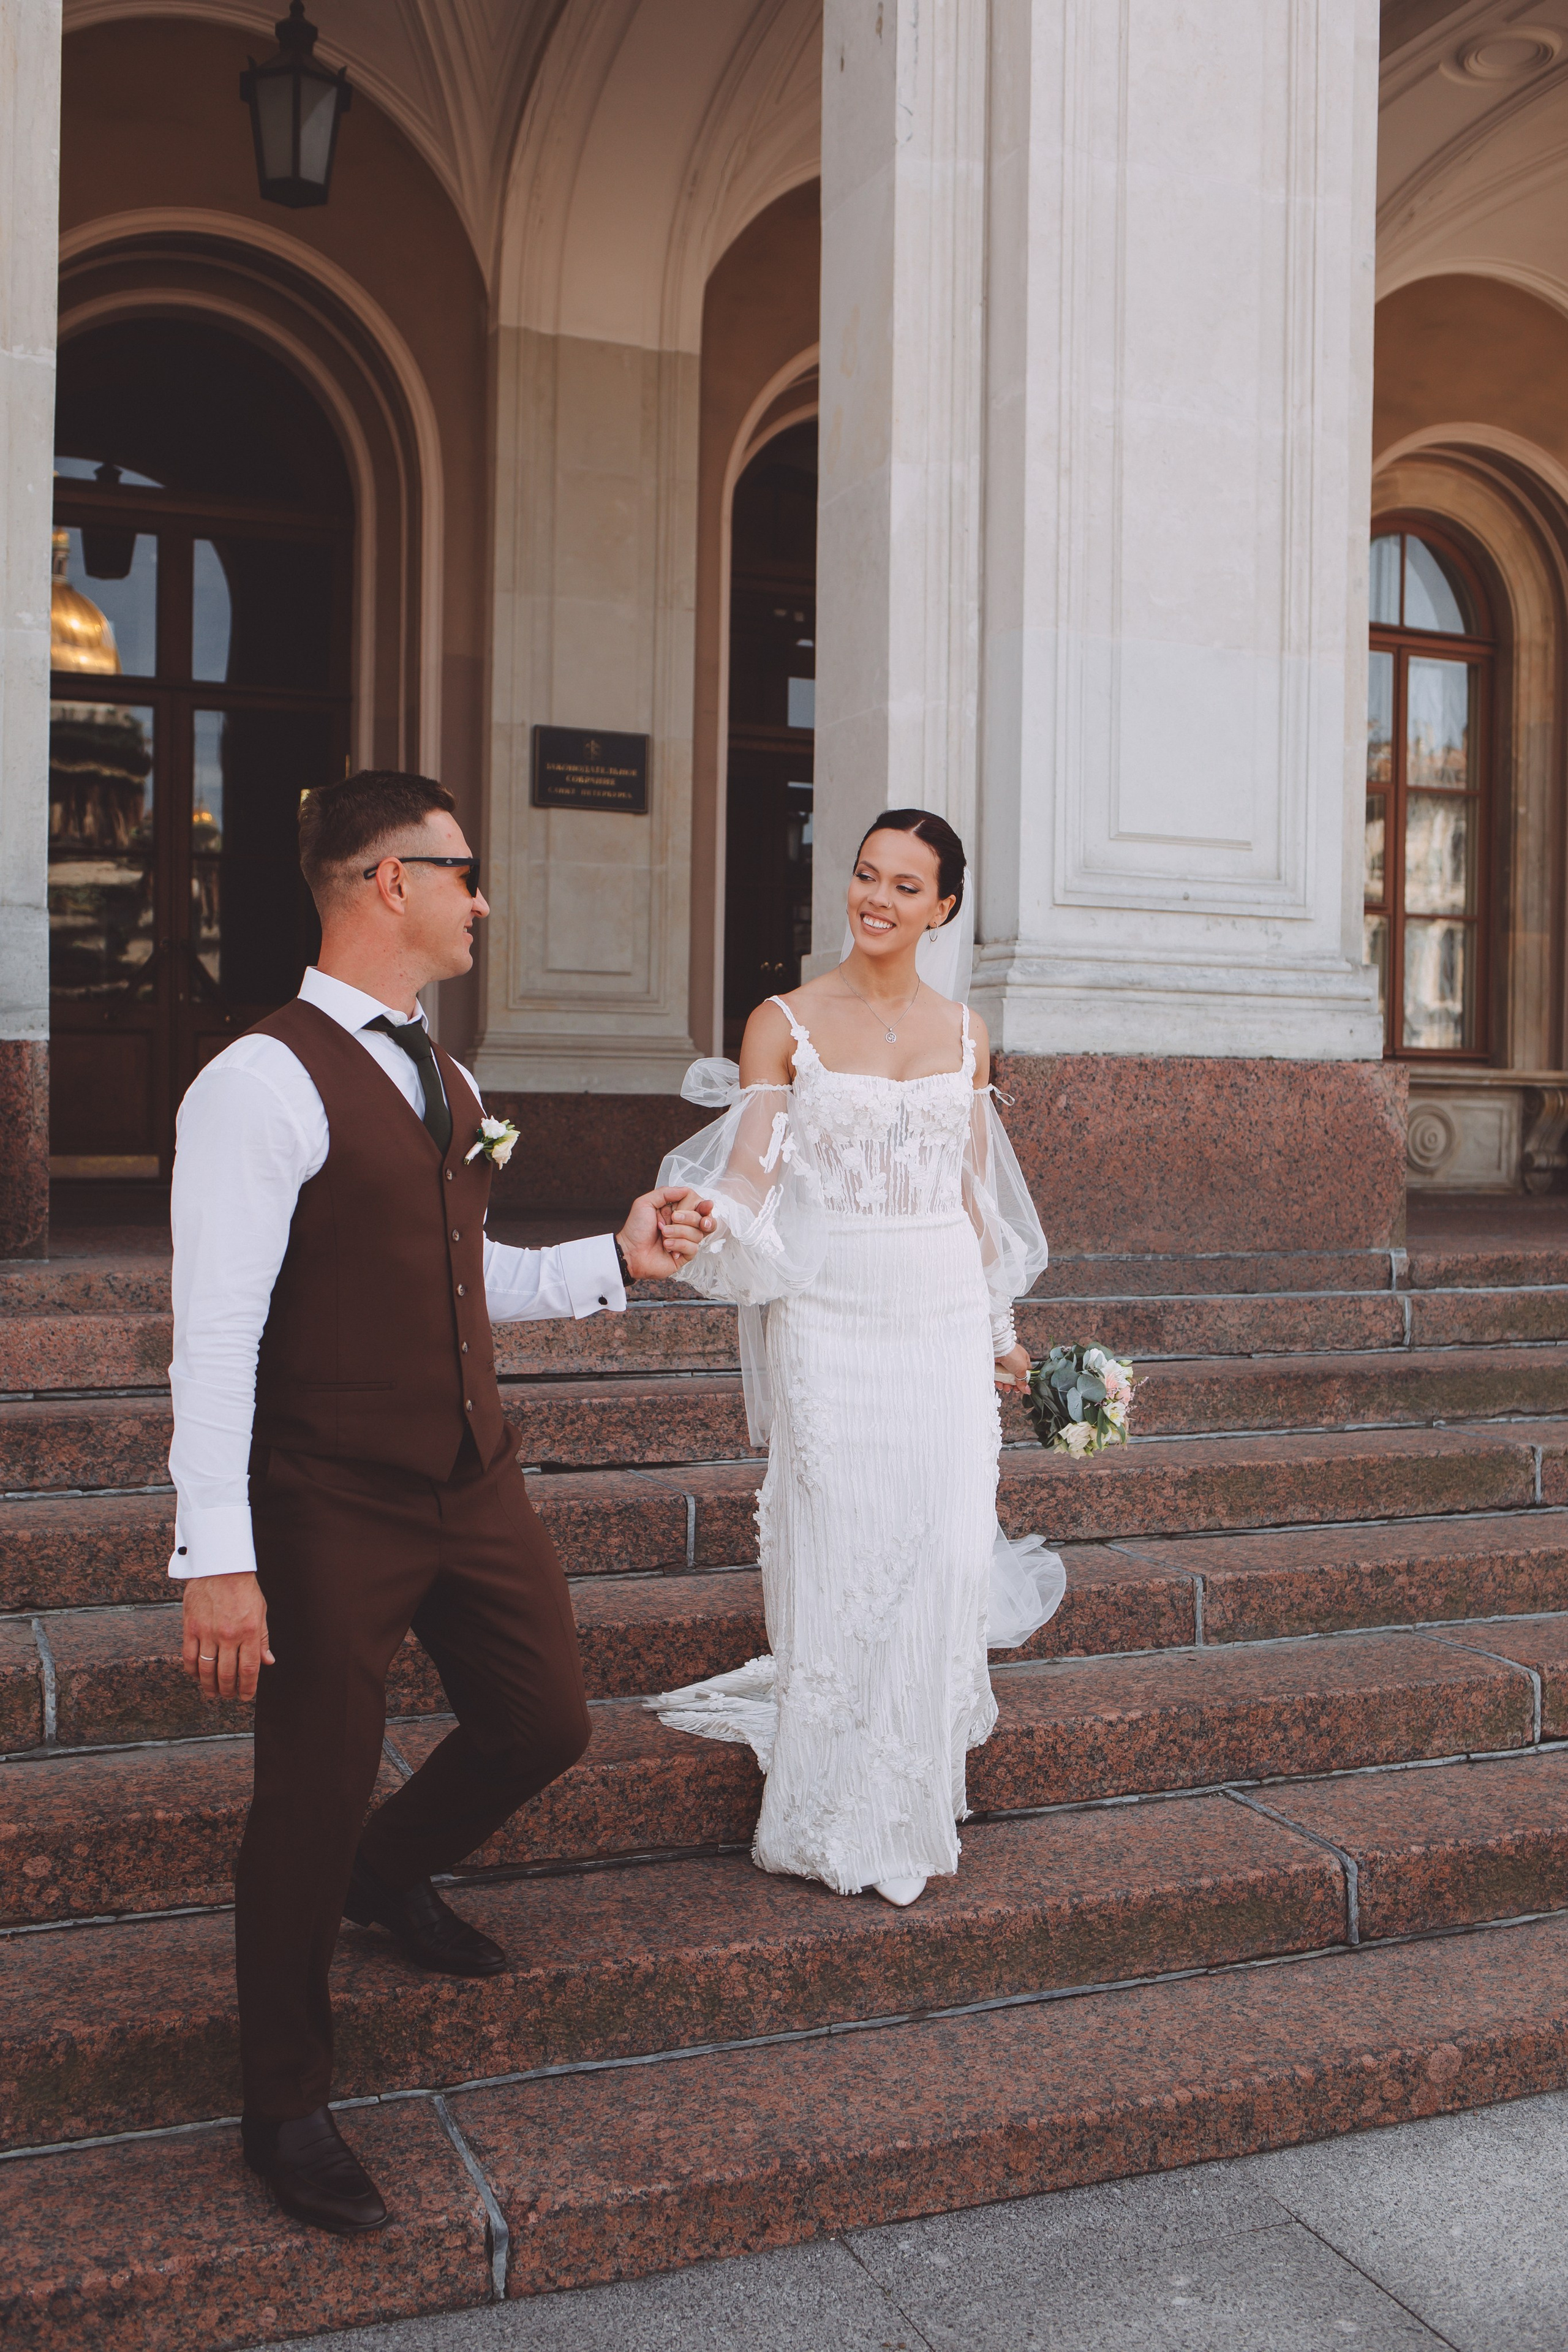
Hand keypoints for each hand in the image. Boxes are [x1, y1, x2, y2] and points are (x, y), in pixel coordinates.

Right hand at [181, 1572, 273, 1702]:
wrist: (221, 1566)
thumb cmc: (244, 1588)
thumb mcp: (260, 1612)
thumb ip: (262, 1638)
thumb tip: (268, 1662)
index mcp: (249, 1632)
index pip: (249, 1669)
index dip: (247, 1688)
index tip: (246, 1697)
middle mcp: (228, 1635)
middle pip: (226, 1674)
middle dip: (228, 1690)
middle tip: (228, 1696)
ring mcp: (208, 1632)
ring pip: (206, 1670)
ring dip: (209, 1686)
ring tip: (212, 1693)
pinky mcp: (191, 1627)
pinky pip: (189, 1656)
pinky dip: (192, 1670)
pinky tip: (197, 1675)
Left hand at [618, 1185, 715, 1280]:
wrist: (629, 1252)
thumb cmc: (635, 1228)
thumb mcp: (645, 1203)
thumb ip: (666, 1193)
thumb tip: (686, 1189)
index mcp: (677, 1210)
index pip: (699, 1204)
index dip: (702, 1205)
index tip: (703, 1206)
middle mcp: (684, 1225)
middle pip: (702, 1218)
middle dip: (689, 1218)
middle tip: (673, 1218)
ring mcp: (685, 1240)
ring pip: (698, 1233)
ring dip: (679, 1232)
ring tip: (663, 1234)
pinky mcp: (685, 1255)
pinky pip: (693, 1248)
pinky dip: (679, 1245)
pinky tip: (667, 1246)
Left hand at [994, 1343, 1031, 1393]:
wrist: (997, 1348)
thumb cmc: (1012, 1354)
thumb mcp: (1021, 1369)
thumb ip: (1024, 1381)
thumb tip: (1027, 1390)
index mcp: (1023, 1359)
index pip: (1026, 1372)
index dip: (1024, 1381)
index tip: (1022, 1388)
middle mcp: (1014, 1361)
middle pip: (1015, 1376)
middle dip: (1014, 1385)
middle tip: (1013, 1389)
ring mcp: (1004, 1363)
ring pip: (1006, 1377)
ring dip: (1006, 1385)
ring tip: (1006, 1388)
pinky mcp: (996, 1365)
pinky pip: (998, 1376)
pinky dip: (999, 1382)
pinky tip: (1000, 1385)